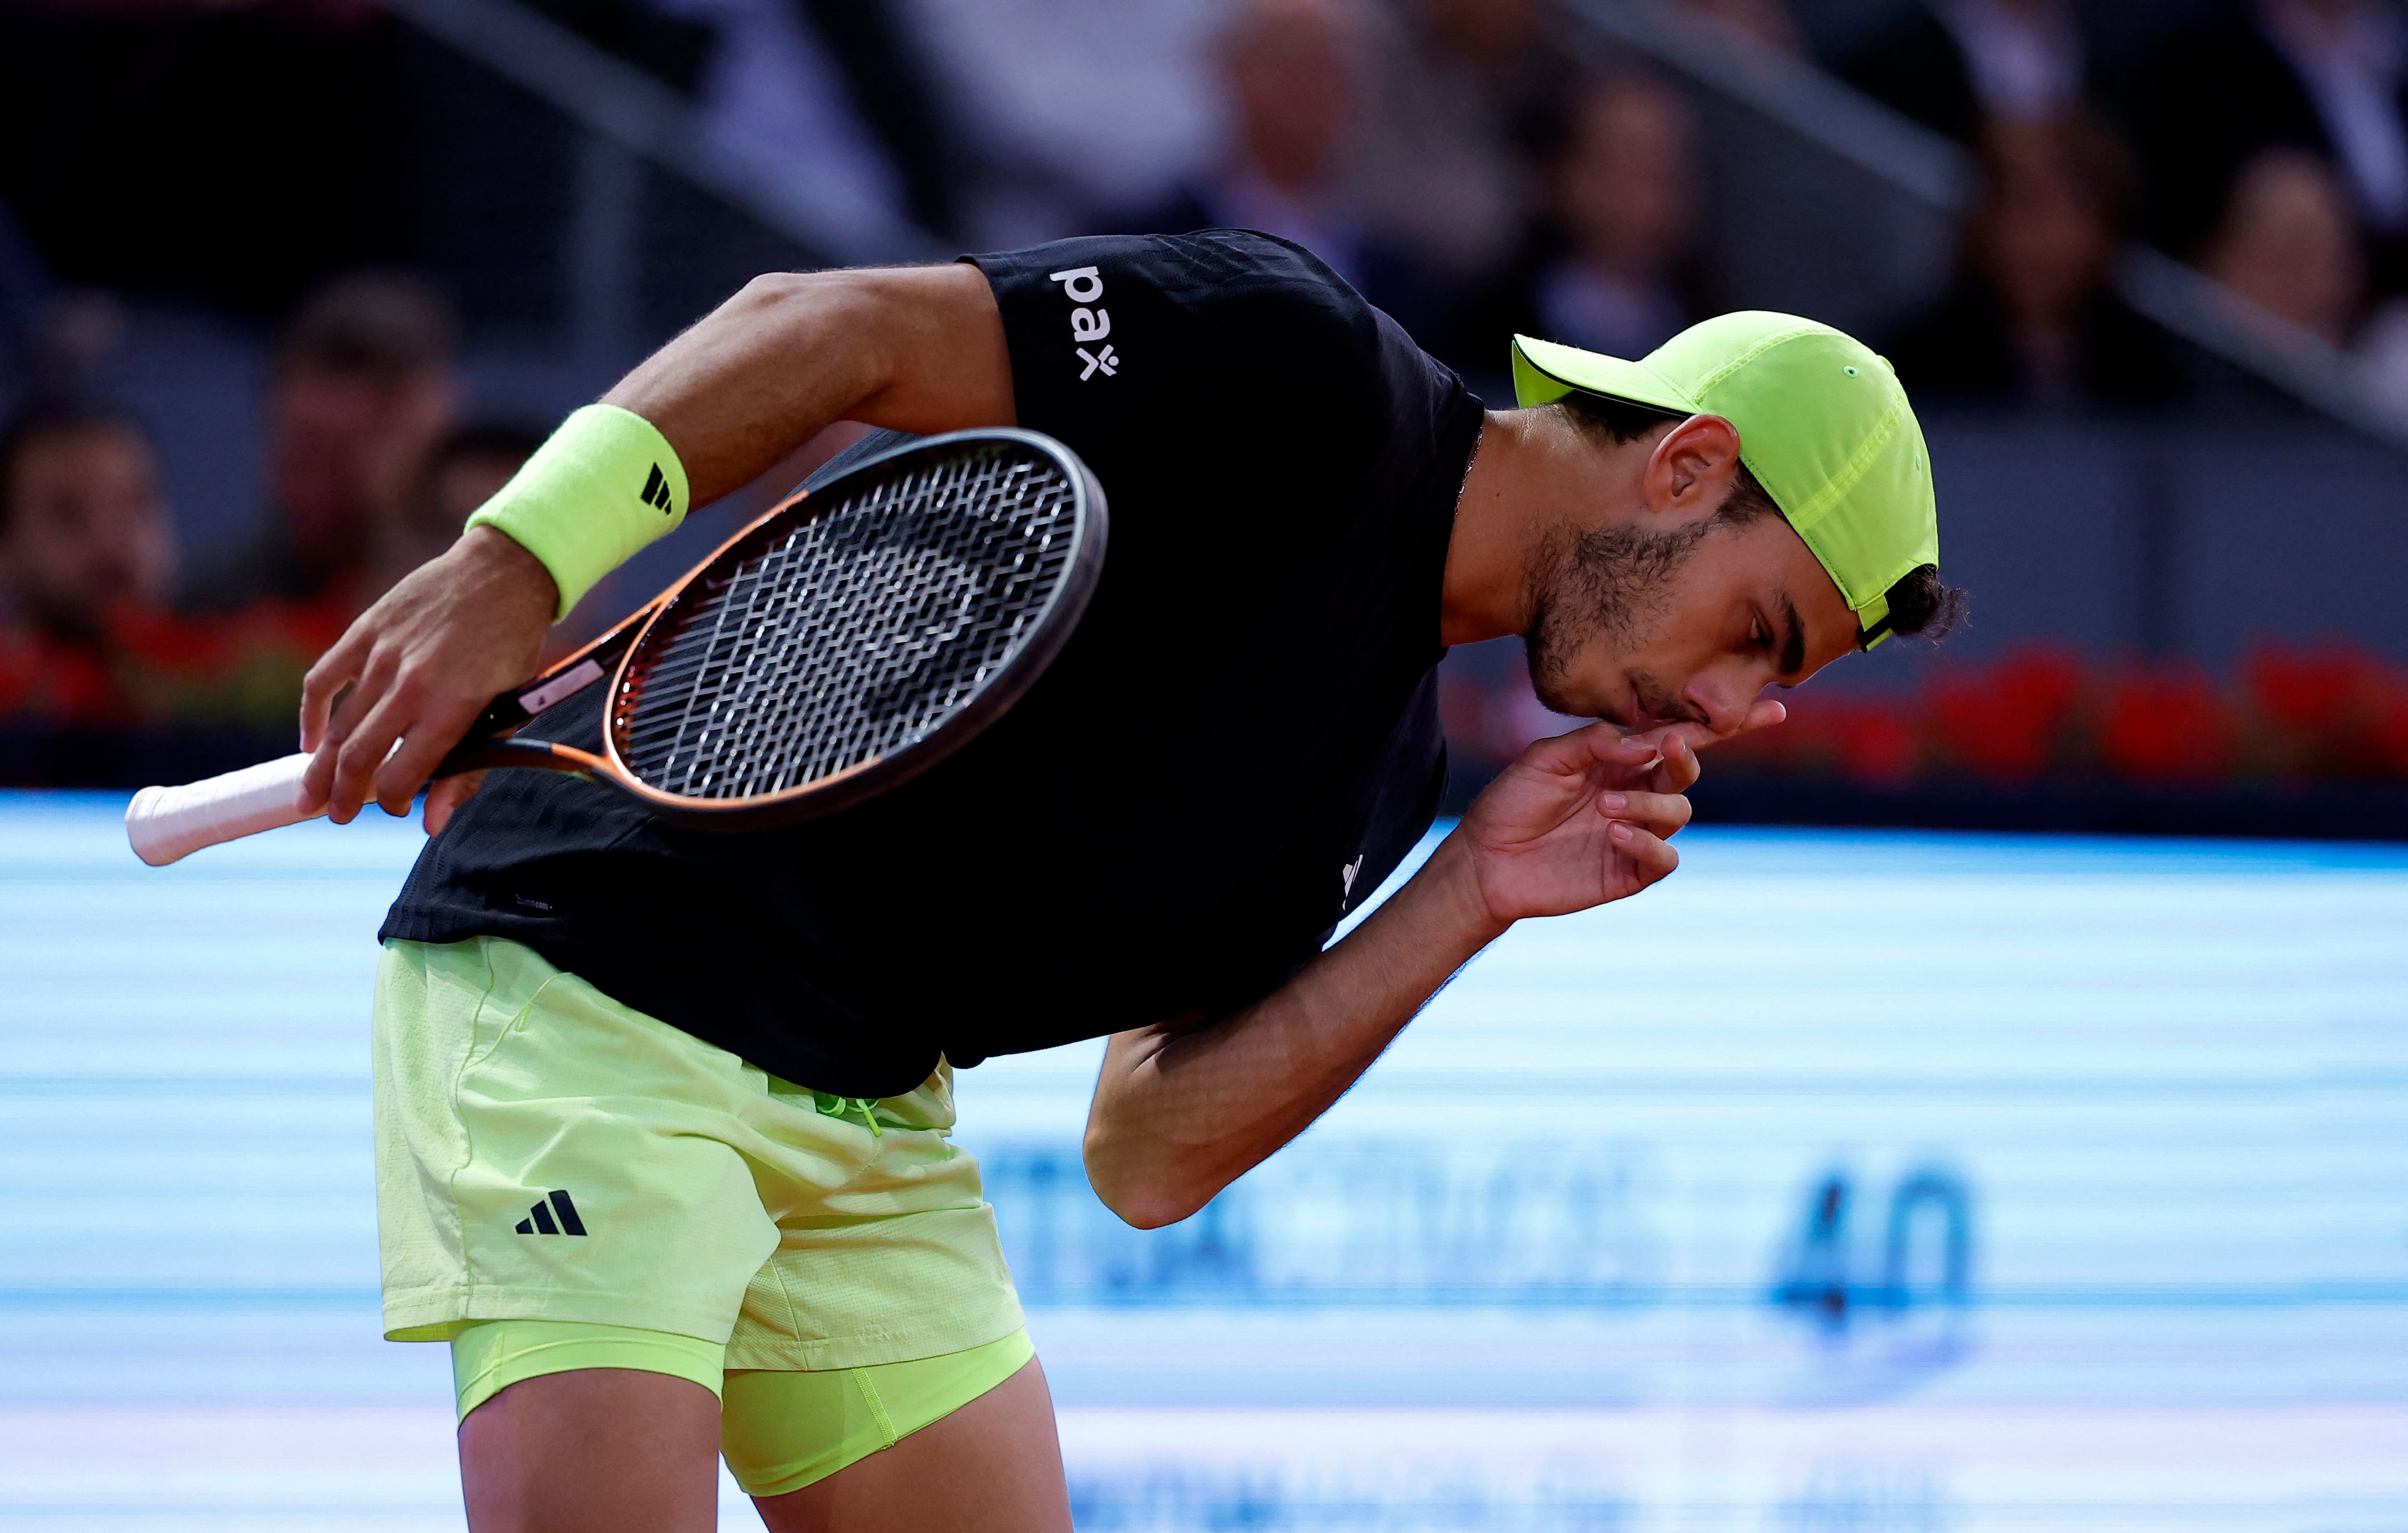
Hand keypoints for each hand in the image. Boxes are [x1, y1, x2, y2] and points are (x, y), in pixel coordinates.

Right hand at [297, 527, 554, 828]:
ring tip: (310, 796)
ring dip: (320, 767)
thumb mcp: (508, 709)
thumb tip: (432, 823)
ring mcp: (383, 656)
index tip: (394, 808)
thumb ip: (468, 769)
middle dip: (343, 795)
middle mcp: (412, 685)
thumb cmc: (512, 645)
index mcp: (452, 708)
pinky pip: (323, 679)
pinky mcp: (366, 630)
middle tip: (336, 816)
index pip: (403, 774)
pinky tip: (310, 742)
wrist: (503, 571)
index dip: (393, 800)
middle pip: (360, 756)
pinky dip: (312, 714)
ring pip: (338, 726)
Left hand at [1454, 699, 1785, 928]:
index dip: (1724, 725)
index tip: (1772, 708)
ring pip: (1678, 811)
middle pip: (1688, 772)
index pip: (1681, 739)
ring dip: (1649, 802)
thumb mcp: (1545, 759)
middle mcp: (1637, 793)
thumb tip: (1645, 741)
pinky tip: (1614, 834)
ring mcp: (1636, 834)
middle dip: (1686, 757)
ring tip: (1605, 806)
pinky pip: (1665, 857)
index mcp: (1622, 761)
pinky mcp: (1629, 872)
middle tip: (1664, 747)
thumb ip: (1595, 742)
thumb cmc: (1511, 803)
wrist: (1484, 859)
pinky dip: (1648, 843)